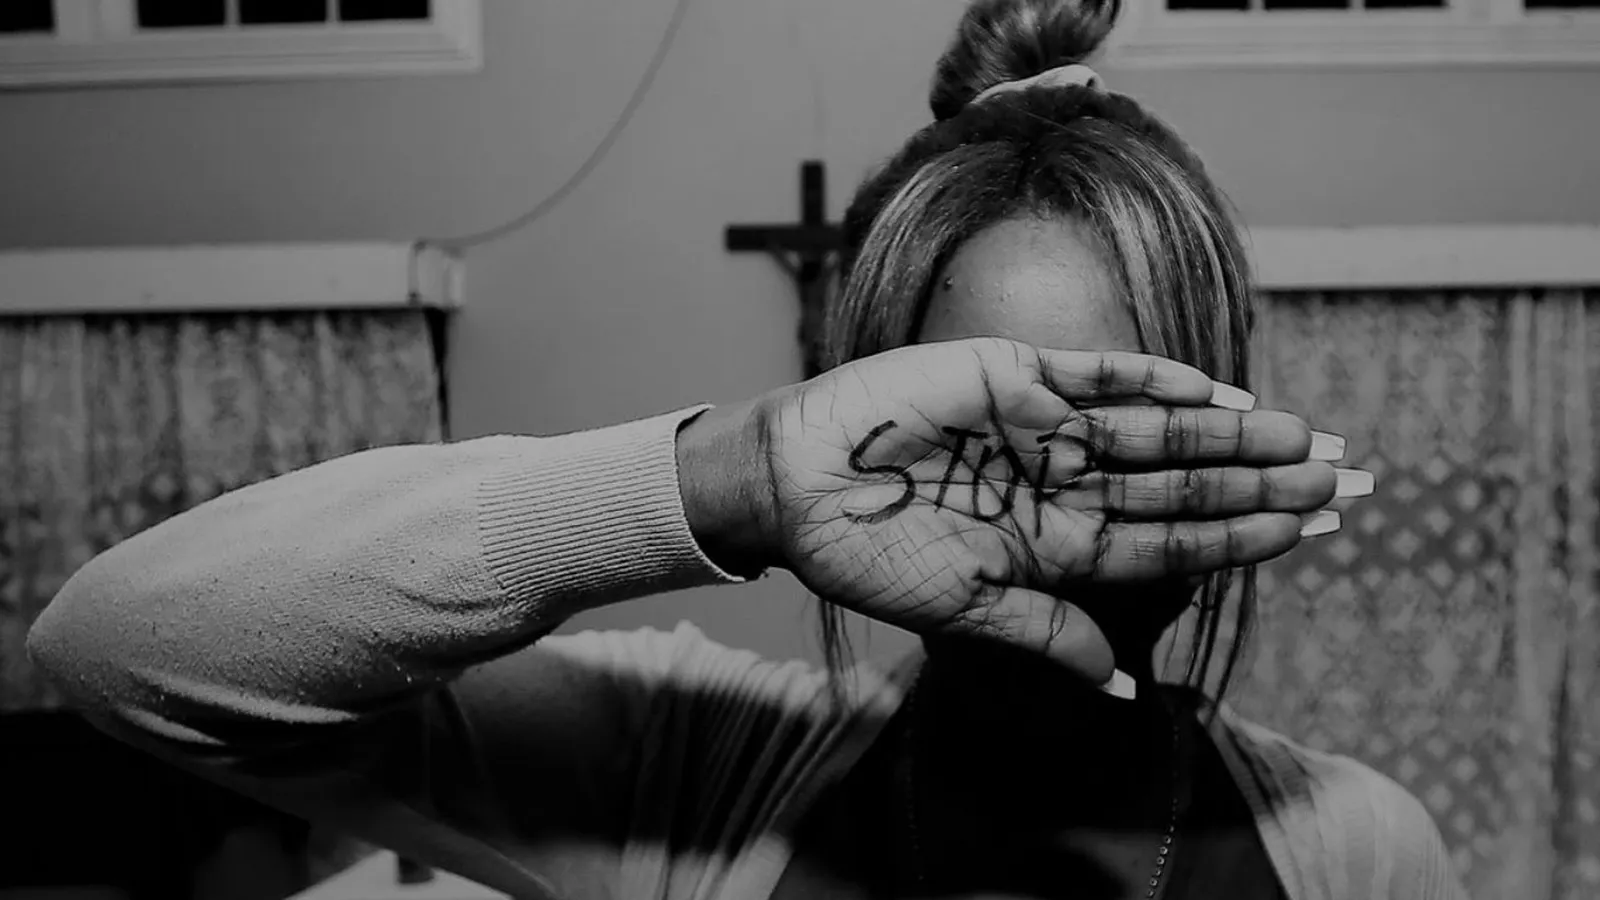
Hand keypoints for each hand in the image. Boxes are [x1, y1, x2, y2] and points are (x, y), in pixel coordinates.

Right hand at [748, 337, 1346, 684]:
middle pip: (1181, 484)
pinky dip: (1155, 379)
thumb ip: (1049, 634)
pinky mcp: (1012, 373)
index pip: (1169, 542)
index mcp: (1054, 545)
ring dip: (1227, 433)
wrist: (795, 480)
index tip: (1311, 533)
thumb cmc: (867, 552)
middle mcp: (1061, 484)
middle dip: (1261, 484)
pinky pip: (1097, 373)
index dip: (1240, 540)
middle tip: (1344, 476)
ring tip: (1301, 435)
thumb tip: (1126, 691)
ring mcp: (1041, 428)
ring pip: (1157, 429)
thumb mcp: (963, 609)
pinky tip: (1216, 391)